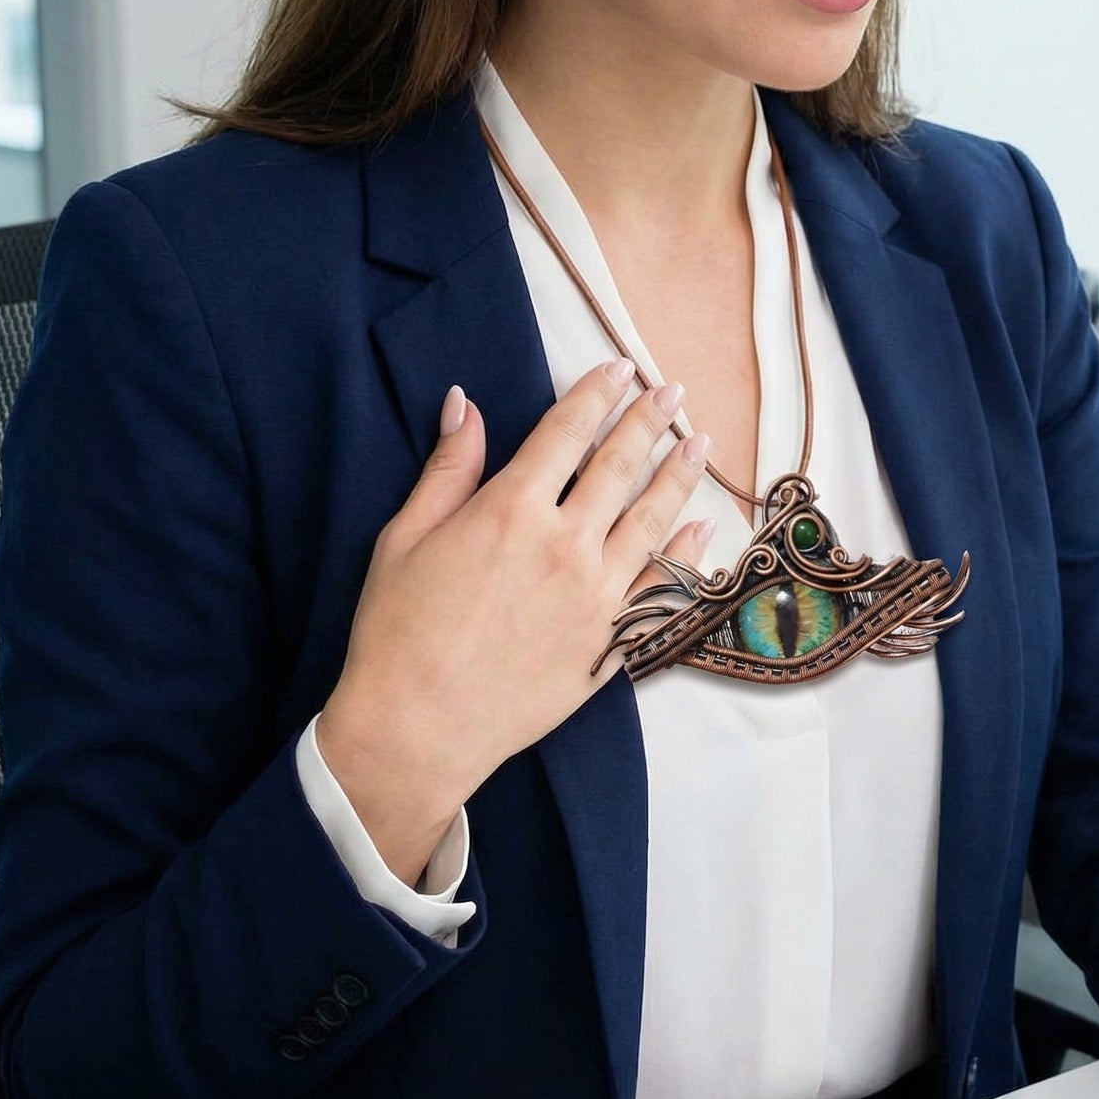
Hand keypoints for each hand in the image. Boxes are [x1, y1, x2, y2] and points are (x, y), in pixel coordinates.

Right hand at [317, 358, 716, 882]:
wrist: (417, 729)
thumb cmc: (397, 633)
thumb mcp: (405, 538)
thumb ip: (448, 469)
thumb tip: (467, 404)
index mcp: (511, 510)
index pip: (567, 432)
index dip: (596, 394)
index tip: (619, 369)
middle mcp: (565, 545)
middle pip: (620, 467)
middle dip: (648, 421)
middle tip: (671, 391)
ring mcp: (596, 596)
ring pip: (652, 520)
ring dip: (678, 476)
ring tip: (699, 443)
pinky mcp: (610, 642)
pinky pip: (661, 588)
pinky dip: (685, 554)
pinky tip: (701, 529)